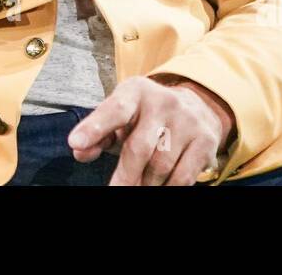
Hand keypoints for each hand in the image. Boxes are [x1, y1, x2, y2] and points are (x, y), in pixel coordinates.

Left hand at [66, 75, 234, 185]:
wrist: (197, 106)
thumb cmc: (147, 116)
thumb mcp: (122, 115)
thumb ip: (98, 132)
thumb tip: (79, 151)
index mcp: (136, 91)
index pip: (115, 109)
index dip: (95, 127)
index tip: (76, 143)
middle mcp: (164, 102)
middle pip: (139, 148)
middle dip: (125, 177)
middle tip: (115, 191)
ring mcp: (188, 121)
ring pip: (161, 166)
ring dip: (146, 184)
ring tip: (138, 185)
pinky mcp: (206, 141)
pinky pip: (183, 177)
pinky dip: (167, 188)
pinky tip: (158, 187)